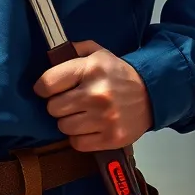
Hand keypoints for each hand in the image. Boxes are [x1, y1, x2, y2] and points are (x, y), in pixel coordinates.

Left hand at [33, 40, 153, 150]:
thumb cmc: (118, 73)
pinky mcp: (111, 138)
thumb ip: (73, 50)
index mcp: (91, 69)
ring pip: (63, 127)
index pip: (48, 83)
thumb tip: (52, 55)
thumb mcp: (98, 52)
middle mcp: (96, 94)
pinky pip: (77, 143)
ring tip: (80, 114)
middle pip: (53, 107)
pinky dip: (79, 137)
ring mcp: (104, 118)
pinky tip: (88, 127)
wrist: (151, 94)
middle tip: (68, 102)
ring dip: (68, 121)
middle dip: (57, 104)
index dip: (42, 87)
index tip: (45, 89)